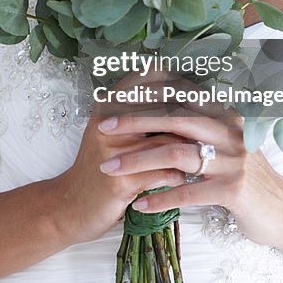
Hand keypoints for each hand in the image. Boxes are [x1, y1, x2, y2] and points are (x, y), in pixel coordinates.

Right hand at [52, 71, 192, 244]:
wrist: (70, 206)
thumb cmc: (100, 165)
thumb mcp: (111, 130)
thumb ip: (139, 109)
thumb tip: (183, 92)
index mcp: (108, 104)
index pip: (150, 77)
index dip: (180, 84)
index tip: (199, 96)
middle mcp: (109, 122)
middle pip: (165, 109)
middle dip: (192, 120)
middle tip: (211, 128)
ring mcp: (115, 152)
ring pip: (169, 144)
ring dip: (189, 153)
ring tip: (200, 157)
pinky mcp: (121, 181)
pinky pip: (164, 174)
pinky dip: (178, 178)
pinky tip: (182, 180)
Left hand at [96, 103, 282, 254]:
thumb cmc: (248, 179)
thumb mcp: (226, 146)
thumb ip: (200, 128)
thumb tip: (160, 109)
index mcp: (225, 115)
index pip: (179, 98)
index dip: (145, 98)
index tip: (113, 102)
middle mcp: (230, 130)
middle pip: (173, 119)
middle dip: (133, 122)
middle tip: (101, 128)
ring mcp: (233, 159)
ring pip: (175, 154)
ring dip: (137, 161)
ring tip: (109, 168)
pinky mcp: (233, 189)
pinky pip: (187, 191)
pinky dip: (159, 197)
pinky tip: (138, 204)